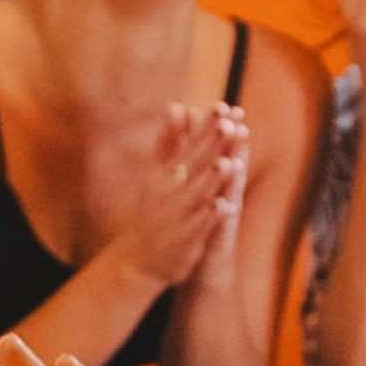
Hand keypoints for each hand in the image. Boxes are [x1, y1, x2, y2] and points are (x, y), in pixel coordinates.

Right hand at [111, 98, 248, 293]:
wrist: (136, 260)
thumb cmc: (151, 212)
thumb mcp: (156, 173)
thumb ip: (169, 141)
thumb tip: (177, 106)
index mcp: (165, 174)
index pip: (188, 145)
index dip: (207, 127)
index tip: (224, 107)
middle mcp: (168, 191)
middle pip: (193, 163)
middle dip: (212, 145)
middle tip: (230, 124)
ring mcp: (174, 215)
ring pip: (196, 194)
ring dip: (211, 178)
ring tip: (228, 162)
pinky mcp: (182, 238)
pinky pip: (198, 225)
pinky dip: (211, 215)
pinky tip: (226, 206)